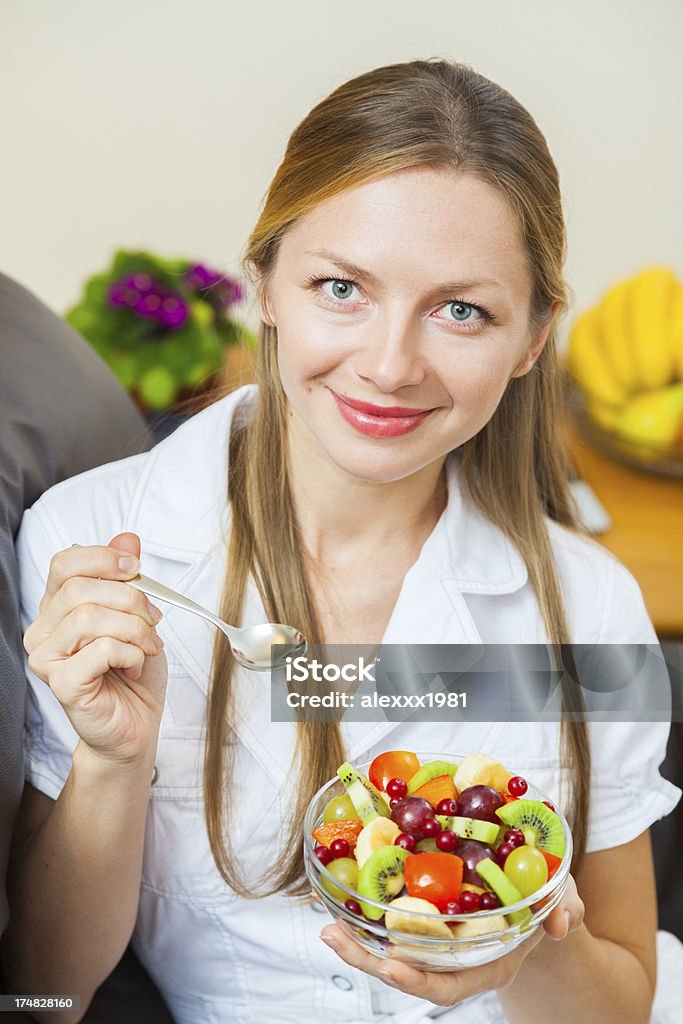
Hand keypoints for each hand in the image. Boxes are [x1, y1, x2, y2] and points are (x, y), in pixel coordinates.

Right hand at [24, 532, 167, 766]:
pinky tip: (134, 668)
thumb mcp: (137, 616)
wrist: (136, 726)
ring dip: (134, 629)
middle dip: (130, 599)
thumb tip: (127, 538)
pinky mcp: (61, 684)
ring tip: (147, 647)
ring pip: (90, 616)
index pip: (65, 563)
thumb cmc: (133, 672)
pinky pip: (100, 649)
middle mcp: (43, 630)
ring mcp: (47, 659)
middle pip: (80, 588)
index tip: (136, 568)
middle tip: (154, 620)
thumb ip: (127, 578)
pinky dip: (130, 654)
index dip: (103, 557)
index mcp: (57, 607)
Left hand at [319, 874, 583, 1005]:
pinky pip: (391, 925)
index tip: (390, 967)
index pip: (448, 986)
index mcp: (488, 964)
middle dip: (368, 962)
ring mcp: (438, 945)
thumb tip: (562, 918)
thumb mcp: (564, 900)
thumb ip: (566, 908)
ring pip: (391, 953)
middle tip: (333, 936)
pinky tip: (339, 897)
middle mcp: (456, 961)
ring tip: (325, 925)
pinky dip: (365, 916)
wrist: (534, 898)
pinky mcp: (425, 923)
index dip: (419, 981)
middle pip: (407, 972)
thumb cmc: (546, 901)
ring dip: (357, 942)